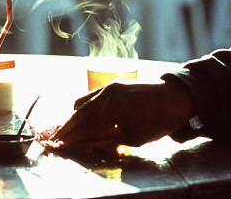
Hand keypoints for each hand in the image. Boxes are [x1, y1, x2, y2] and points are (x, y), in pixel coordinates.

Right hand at [50, 79, 194, 152]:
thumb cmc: (159, 120)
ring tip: (66, 133)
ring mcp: (109, 86)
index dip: (71, 139)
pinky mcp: (113, 84)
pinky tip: (80, 118)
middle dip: (66, 129)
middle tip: (55, 142)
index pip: (86, 127)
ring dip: (73, 118)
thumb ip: (109, 139)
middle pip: (79, 114)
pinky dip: (83, 108)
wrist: (176, 96)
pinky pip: (91, 96)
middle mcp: (108, 93)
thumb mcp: (135, 137)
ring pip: (82, 103)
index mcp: (114, 108)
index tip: (59, 147)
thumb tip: (89, 143)